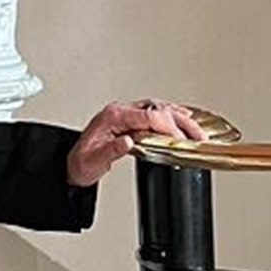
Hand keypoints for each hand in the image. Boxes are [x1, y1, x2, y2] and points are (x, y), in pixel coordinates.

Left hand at [66, 99, 206, 186]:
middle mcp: (119, 111)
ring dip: (179, 118)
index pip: (148, 116)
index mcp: (113, 117)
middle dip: (180, 122)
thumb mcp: (96, 159)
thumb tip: (128, 141)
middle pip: (157, 109)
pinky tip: (184, 120)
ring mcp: (125, 114)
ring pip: (158, 108)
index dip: (168, 127)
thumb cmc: (83, 162)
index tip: (182, 140)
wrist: (73, 163)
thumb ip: (113, 150)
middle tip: (197, 137)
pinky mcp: (130, 120)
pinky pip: (154, 112)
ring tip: (197, 131)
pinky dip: (171, 116)